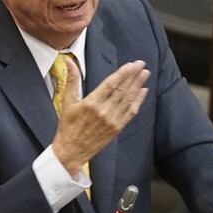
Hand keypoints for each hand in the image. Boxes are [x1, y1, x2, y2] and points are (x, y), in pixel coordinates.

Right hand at [52, 59, 149, 174]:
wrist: (71, 151)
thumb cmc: (68, 127)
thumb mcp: (67, 101)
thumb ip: (71, 79)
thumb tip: (68, 61)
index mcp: (91, 103)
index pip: (111, 84)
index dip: (123, 73)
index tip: (131, 65)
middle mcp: (104, 111)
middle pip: (122, 90)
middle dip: (133, 76)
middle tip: (141, 64)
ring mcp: (112, 120)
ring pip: (128, 99)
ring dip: (138, 85)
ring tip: (145, 74)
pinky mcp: (117, 128)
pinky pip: (130, 112)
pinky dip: (138, 101)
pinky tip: (143, 91)